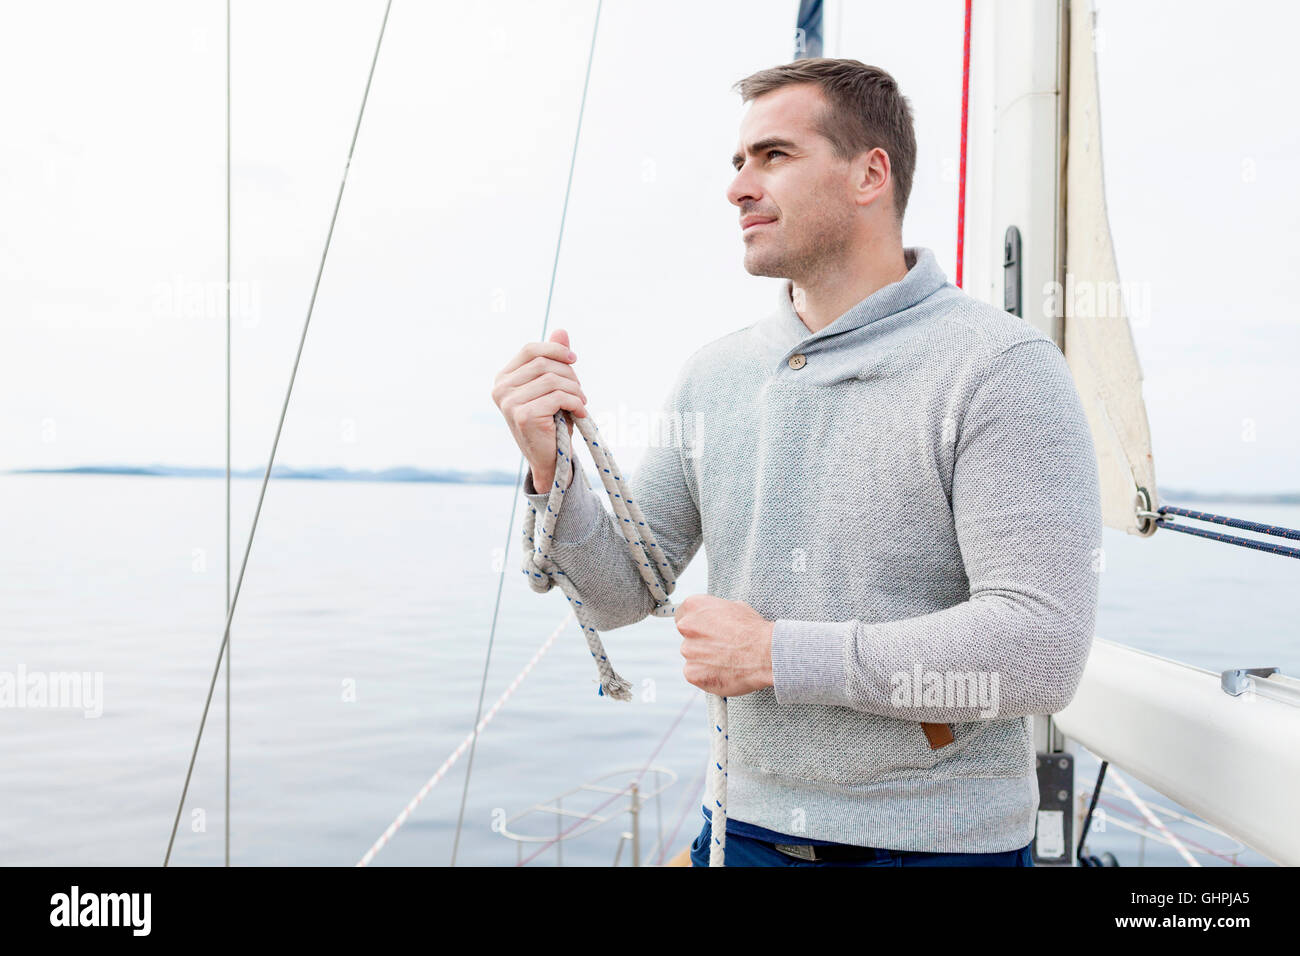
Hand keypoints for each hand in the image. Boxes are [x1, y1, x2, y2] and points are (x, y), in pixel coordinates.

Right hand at [491, 328, 588, 489]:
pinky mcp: (523, 415)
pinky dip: (575, 403)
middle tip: (580, 392)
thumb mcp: (553, 387)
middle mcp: (501, 389)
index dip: (555, 349)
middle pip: (544, 364)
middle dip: (569, 375)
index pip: (530, 349)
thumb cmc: (551, 421)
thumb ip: (554, 359)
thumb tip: (561, 331)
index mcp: (504, 378)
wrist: (549, 459)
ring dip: (575, 390)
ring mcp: (510, 403)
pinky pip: (558, 397)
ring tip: (581, 403)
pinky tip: (580, 412)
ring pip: (553, 380)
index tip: (574, 359)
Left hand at [675, 594, 773, 696]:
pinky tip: (724, 672)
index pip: (682, 615)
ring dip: (704, 660)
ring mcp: (688, 651)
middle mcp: (686, 626)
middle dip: (701, 643)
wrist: (766, 653)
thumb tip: (713, 618)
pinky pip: (695, 674)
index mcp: (694, 605)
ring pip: (692, 657)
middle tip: (721, 648)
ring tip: (726, 661)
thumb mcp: (735, 608)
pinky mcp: (692, 673)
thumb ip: (716, 614)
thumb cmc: (754, 630)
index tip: (705, 631)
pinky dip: (706, 676)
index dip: (696, 625)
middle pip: (687, 638)